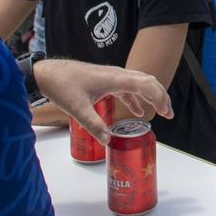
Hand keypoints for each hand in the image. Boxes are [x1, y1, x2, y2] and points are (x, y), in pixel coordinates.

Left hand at [33, 60, 171, 142]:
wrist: (47, 73)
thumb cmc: (61, 86)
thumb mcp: (77, 109)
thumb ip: (94, 125)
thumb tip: (108, 142)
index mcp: (114, 78)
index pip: (145, 84)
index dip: (159, 97)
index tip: (166, 113)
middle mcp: (116, 74)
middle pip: (147, 80)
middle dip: (161, 96)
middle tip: (168, 114)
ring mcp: (111, 76)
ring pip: (138, 82)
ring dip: (151, 96)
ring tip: (160, 112)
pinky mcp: (104, 80)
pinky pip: (127, 87)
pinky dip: (136, 98)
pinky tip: (137, 111)